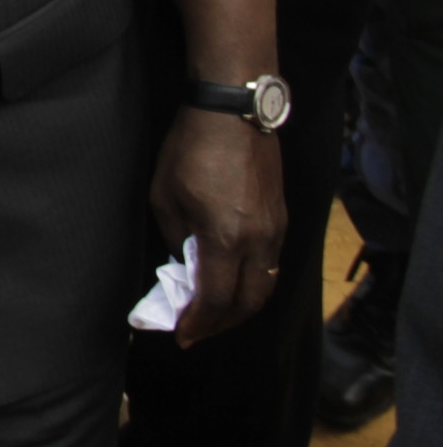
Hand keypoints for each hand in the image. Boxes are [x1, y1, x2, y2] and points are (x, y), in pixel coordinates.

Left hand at [150, 106, 284, 344]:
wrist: (233, 111)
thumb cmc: (190, 148)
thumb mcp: (165, 197)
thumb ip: (177, 239)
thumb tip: (185, 267)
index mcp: (226, 238)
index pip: (216, 299)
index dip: (198, 323)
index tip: (182, 336)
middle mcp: (259, 240)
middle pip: (248, 302)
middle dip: (222, 323)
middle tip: (197, 331)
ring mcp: (276, 228)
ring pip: (265, 285)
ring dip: (240, 306)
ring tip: (213, 313)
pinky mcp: (281, 216)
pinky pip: (271, 263)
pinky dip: (253, 282)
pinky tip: (232, 281)